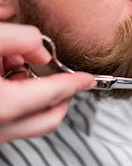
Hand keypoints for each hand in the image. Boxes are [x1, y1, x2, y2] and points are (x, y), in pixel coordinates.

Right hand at [0, 23, 94, 143]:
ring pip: (31, 124)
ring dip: (37, 98)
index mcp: (3, 105)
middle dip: (64, 98)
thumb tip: (42, 53)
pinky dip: (19, 102)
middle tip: (68, 80)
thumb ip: (22, 40)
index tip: (88, 79)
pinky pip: (12, 123)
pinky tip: (4, 78)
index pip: (54, 95)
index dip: (76, 83)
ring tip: (19, 68)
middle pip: (49, 121)